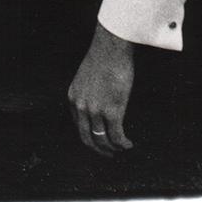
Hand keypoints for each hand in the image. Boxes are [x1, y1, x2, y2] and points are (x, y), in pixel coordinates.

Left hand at [67, 23, 134, 157]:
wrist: (111, 47)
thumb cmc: (103, 58)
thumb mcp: (86, 77)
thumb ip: (88, 93)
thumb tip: (98, 103)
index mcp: (73, 98)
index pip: (78, 126)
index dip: (89, 137)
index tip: (98, 141)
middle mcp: (81, 107)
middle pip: (87, 139)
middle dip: (98, 150)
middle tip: (108, 154)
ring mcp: (96, 111)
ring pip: (103, 140)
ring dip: (113, 148)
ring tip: (121, 149)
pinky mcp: (112, 111)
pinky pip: (117, 136)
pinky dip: (123, 144)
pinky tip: (129, 145)